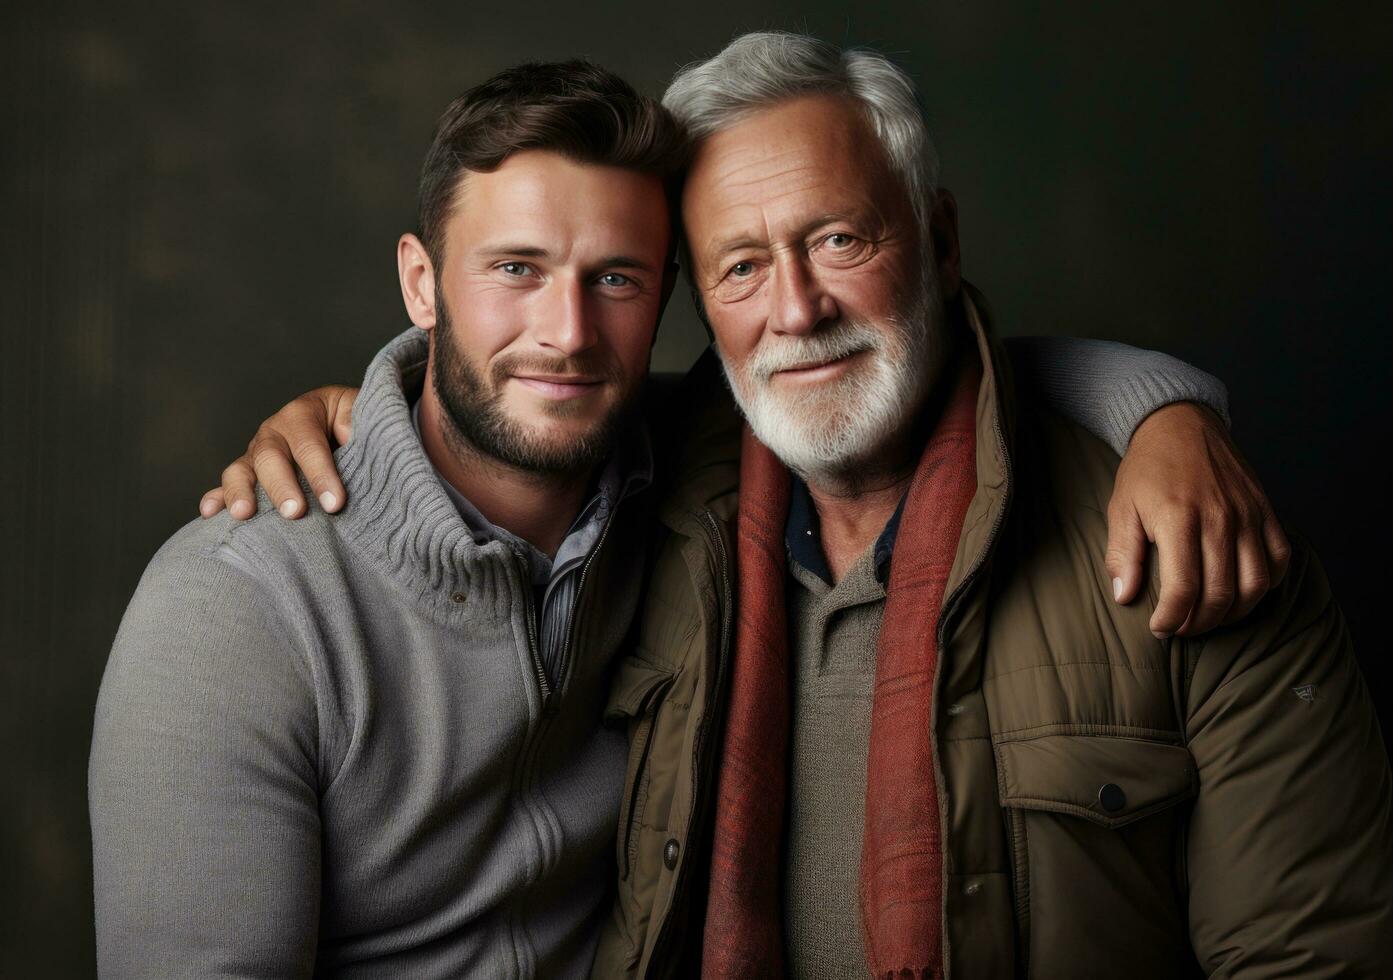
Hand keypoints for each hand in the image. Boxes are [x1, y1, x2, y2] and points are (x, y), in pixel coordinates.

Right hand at [199, 385, 358, 520]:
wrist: (346, 426)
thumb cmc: (357, 423)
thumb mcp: (364, 414)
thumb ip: (362, 422)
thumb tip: (354, 436)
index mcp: (304, 412)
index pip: (309, 443)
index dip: (321, 473)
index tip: (335, 503)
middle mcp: (275, 430)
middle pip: (271, 456)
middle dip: (282, 485)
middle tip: (294, 512)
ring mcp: (258, 451)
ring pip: (241, 468)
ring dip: (240, 491)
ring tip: (244, 514)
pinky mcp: (250, 473)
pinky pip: (226, 484)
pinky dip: (216, 498)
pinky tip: (210, 514)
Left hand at [1106, 403, 1289, 637]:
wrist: (1180, 423)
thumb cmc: (1146, 470)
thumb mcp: (1121, 508)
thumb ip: (1122, 554)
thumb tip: (1125, 596)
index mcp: (1179, 519)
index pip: (1183, 589)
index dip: (1171, 619)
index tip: (1160, 629)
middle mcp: (1219, 518)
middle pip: (1220, 594)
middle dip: (1199, 623)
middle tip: (1182, 628)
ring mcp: (1247, 514)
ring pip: (1255, 584)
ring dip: (1234, 612)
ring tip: (1210, 617)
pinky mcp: (1265, 510)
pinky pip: (1279, 559)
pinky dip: (1266, 584)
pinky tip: (1242, 592)